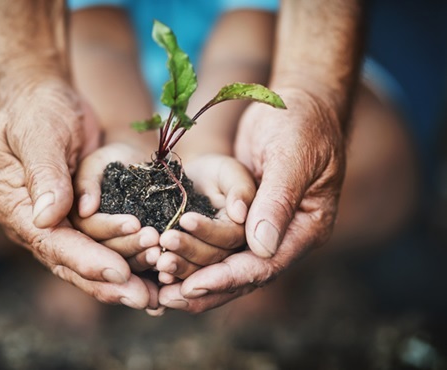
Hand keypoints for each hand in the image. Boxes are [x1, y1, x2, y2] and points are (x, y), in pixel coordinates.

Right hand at [0, 79, 155, 308]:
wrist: (45, 97)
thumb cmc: (38, 109)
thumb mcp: (39, 133)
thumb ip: (44, 174)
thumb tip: (47, 218)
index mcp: (15, 207)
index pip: (52, 242)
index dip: (86, 260)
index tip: (119, 274)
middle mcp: (34, 224)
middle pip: (72, 263)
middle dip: (109, 282)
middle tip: (146, 299)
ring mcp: (58, 223)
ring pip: (91, 260)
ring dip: (125, 275)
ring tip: (158, 292)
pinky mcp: (80, 218)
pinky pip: (104, 245)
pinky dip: (128, 260)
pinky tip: (154, 276)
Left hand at [158, 87, 345, 311]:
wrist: (296, 102)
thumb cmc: (301, 122)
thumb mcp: (292, 156)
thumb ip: (278, 200)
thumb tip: (261, 248)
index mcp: (307, 228)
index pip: (265, 265)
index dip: (228, 278)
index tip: (193, 287)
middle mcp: (286, 236)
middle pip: (244, 275)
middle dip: (205, 287)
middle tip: (165, 299)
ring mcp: (265, 228)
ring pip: (228, 264)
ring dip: (194, 275)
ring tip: (159, 289)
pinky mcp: (244, 218)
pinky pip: (218, 244)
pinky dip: (194, 255)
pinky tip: (166, 265)